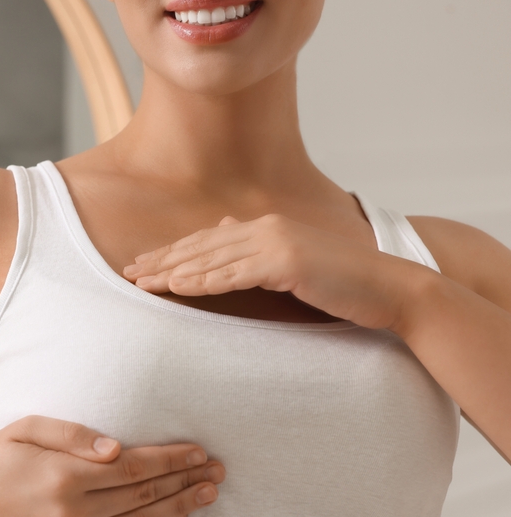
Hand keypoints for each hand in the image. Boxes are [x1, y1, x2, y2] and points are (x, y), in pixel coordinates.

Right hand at [0, 415, 224, 516]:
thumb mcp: (27, 430)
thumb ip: (73, 434)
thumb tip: (116, 449)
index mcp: (64, 476)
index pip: (132, 468)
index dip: (169, 459)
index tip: (197, 451)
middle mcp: (74, 510)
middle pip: (143, 495)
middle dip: (184, 480)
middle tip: (218, 471)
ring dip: (179, 506)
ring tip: (209, 494)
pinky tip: (176, 515)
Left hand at [123, 214, 421, 330]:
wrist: (388, 290)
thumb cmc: (342, 283)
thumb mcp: (293, 260)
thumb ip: (256, 248)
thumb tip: (221, 229)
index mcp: (265, 226)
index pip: (207, 241)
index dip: (172, 253)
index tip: (143, 265)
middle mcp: (265, 228)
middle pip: (200, 246)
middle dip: (161, 260)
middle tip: (127, 273)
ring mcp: (275, 242)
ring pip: (210, 259)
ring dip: (172, 271)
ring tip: (141, 283)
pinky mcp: (285, 263)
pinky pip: (233, 275)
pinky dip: (202, 281)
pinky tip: (177, 287)